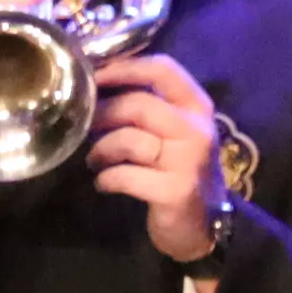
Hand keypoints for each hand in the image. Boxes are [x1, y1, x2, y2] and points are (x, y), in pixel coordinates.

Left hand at [87, 54, 228, 263]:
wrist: (205, 224)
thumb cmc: (181, 170)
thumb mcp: (175, 132)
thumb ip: (148, 106)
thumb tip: (96, 86)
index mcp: (197, 107)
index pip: (162, 69)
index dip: (124, 67)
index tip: (95, 76)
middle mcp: (197, 130)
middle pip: (139, 104)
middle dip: (103, 114)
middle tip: (86, 126)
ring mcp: (188, 161)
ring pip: (129, 140)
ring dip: (101, 150)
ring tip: (95, 160)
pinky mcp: (175, 191)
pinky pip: (126, 175)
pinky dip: (107, 178)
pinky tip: (104, 182)